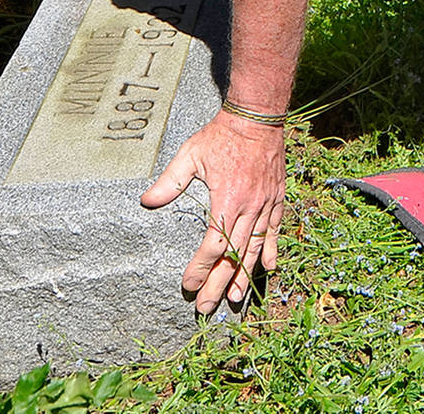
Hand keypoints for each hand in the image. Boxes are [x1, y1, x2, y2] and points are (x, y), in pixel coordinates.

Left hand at [141, 112, 287, 313]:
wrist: (258, 118)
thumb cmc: (221, 135)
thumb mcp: (190, 154)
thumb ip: (170, 182)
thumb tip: (147, 202)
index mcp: (227, 199)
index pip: (213, 244)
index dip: (201, 267)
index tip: (190, 285)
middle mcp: (249, 207)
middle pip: (233, 254)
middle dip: (219, 282)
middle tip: (208, 305)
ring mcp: (265, 204)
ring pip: (254, 248)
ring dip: (244, 275)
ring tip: (236, 298)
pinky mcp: (276, 199)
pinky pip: (274, 230)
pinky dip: (270, 250)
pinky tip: (266, 269)